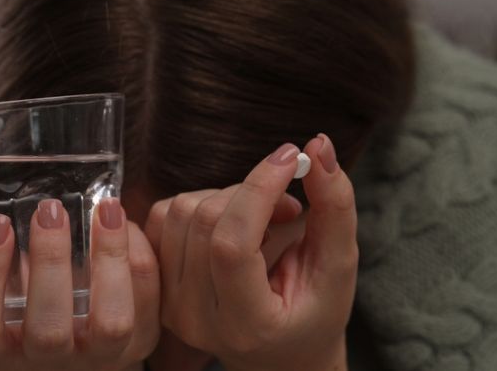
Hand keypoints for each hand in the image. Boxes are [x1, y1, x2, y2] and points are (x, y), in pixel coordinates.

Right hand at [0, 185, 158, 370]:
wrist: (70, 350)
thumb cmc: (8, 308)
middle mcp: (44, 365)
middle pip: (47, 330)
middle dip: (49, 264)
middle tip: (49, 209)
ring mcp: (97, 359)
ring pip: (111, 324)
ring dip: (109, 261)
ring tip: (104, 209)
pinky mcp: (139, 342)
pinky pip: (149, 305)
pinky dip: (140, 259)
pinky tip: (125, 223)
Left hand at [146, 134, 356, 370]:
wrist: (280, 351)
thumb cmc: (315, 310)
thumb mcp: (339, 264)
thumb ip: (335, 206)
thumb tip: (319, 145)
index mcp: (247, 323)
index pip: (232, 245)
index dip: (259, 189)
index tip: (292, 157)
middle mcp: (197, 319)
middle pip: (206, 220)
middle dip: (253, 191)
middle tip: (290, 205)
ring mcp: (171, 304)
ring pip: (183, 210)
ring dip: (229, 196)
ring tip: (266, 220)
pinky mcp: (157, 284)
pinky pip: (164, 215)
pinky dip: (203, 202)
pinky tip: (234, 222)